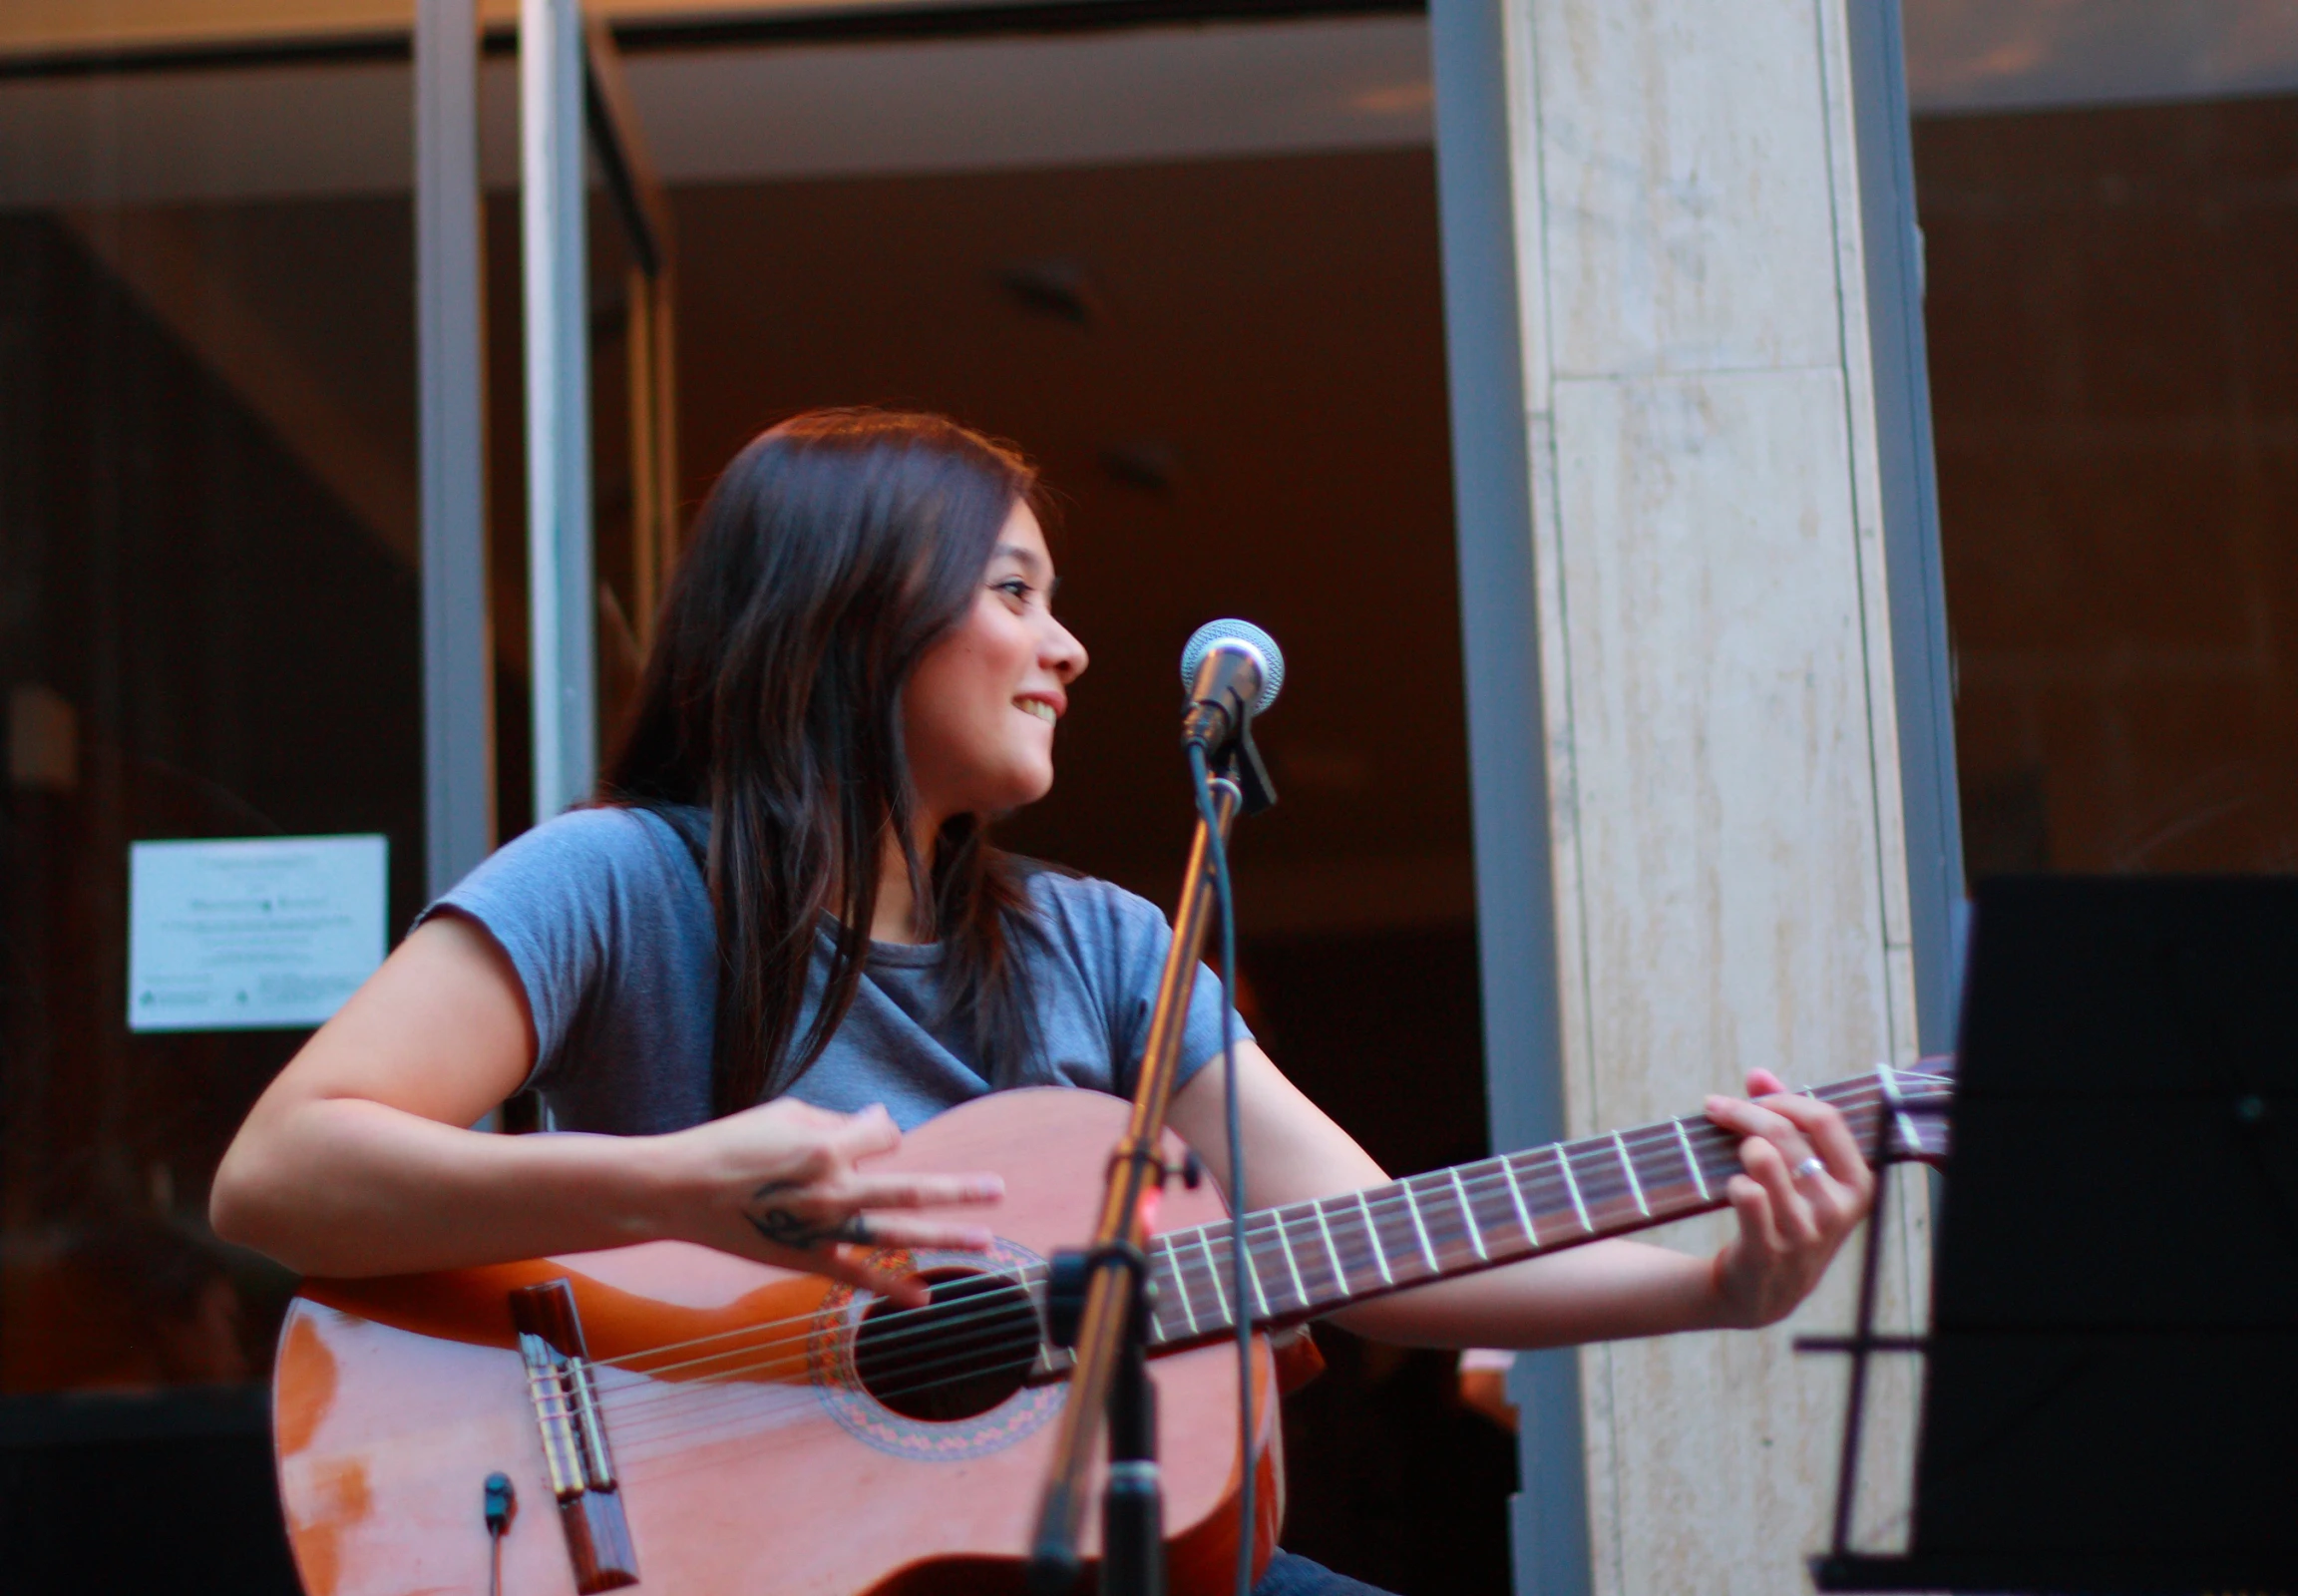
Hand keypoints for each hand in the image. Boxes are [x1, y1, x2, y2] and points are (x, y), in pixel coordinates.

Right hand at [651, 1098, 1002, 1305]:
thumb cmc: (731, 1143)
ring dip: (945, 1238)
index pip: (885, 1135)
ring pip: (897, 1234)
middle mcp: (834, 1191)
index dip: (879, 1131)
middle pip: (913, 1188)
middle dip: (960, 1190)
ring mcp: (823, 1230)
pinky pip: (858, 1276)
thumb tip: (879, 1125)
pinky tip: (924, 1298)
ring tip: (985, 1242)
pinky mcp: (806, 1259)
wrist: (679, 1192)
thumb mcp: (786, 1113)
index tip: (863, 1132)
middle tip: (999, 1190)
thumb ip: (838, 1121)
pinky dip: (892, 1288)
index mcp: (828, 1147)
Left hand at [1702, 1069, 1872, 1327]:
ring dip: (1739, 1143)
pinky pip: (1747, 1195)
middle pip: (1784, 1132)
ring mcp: (1804, 1232)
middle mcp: (1837, 1208)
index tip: (1751, 1096)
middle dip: (1743, 1111)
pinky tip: (1731, 1186)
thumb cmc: (1784, 1217)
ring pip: (1764, 1158)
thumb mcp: (1800, 1172)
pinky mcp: (1769, 1250)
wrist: (1764, 1291)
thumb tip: (1758, 1074)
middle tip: (1715, 1107)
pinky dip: (1733, 1182)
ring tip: (1732, 1149)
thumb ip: (1782, 1119)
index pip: (1825, 1118)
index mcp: (1856, 1184)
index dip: (1781, 1099)